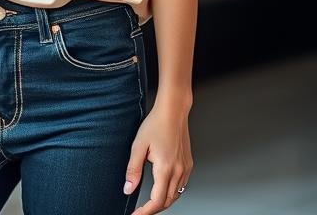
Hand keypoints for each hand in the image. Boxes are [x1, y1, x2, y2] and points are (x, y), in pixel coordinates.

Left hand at [123, 99, 192, 213]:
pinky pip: (182, 186)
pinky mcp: (188, 164)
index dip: (145, 212)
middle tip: (140, 211)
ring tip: (150, 203)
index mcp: (165, 168)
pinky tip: (164, 189)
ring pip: (176, 195)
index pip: (157, 201)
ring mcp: (185, 168)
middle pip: (168, 201)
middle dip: (154, 209)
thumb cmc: (156, 124)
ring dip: (163, 202)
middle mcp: (179, 171)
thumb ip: (133, 170)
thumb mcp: (138, 146)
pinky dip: (172, 193)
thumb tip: (128, 189)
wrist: (173, 111)